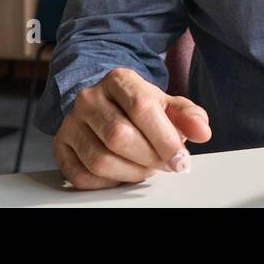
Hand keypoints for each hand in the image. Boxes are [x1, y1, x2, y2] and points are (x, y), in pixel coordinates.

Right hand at [53, 67, 211, 189]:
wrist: (105, 103)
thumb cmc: (138, 106)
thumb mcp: (167, 104)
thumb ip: (188, 116)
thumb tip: (202, 131)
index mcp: (119, 80)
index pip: (142, 109)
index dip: (164, 139)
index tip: (181, 160)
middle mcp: (89, 98)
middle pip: (119, 136)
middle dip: (148, 158)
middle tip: (164, 165)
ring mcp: (71, 122)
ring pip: (100, 159)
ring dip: (130, 173)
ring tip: (145, 168)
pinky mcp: (60, 146)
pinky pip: (81, 176)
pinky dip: (107, 183)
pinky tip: (121, 174)